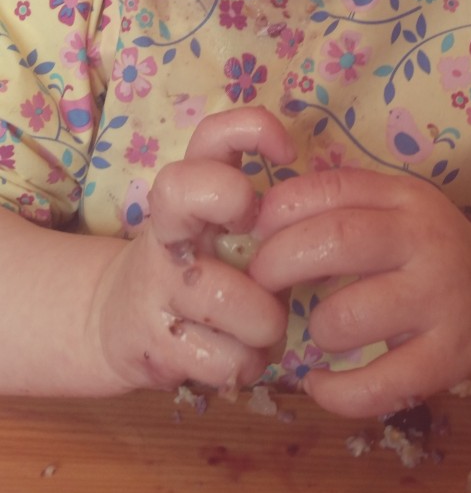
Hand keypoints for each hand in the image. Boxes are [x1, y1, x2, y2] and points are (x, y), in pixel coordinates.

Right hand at [89, 107, 295, 395]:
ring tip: (263, 325)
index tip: (287, 156)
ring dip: (264, 321)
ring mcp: (154, 286)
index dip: (254, 130)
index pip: (212, 135)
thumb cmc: (201, 267)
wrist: (119, 322)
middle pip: (181, 188)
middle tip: (256, 245)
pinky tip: (241, 354)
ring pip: (224, 297)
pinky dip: (249, 362)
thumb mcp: (225, 230)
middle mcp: (166, 229)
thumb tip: (329, 223)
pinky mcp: (154, 345)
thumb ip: (269, 216)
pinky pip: (227, 359)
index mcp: (190, 192)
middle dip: (231, 205)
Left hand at [249, 168, 470, 417]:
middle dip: (279, 263)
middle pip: (337, 240)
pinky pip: (376, 384)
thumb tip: (257, 223)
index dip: (280, 209)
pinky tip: (321, 384)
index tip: (254, 234)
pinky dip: (334, 392)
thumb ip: (341, 208)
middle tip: (260, 285)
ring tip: (318, 333)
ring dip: (315, 330)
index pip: (331, 187)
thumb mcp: (396, 211)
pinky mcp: (448, 358)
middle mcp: (426, 240)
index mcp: (405, 197)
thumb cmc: (428, 254)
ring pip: (349, 316)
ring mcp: (440, 299)